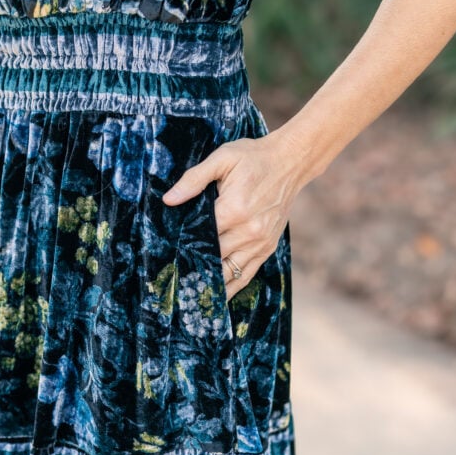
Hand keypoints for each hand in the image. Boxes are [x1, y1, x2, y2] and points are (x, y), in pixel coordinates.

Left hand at [162, 132, 304, 299]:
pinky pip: (247, 274)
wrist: (291, 161)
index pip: (200, 237)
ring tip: (187, 297)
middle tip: (168, 279)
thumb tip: (169, 199)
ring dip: (209, 283)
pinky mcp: (268, 247)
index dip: (181, 246)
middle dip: (192, 266)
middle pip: (212, 257)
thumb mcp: (222, 159)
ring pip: (228, 272)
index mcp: (233, 209)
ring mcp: (260, 242)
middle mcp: (248, 231)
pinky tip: (216, 297)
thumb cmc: (253, 157)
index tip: (164, 257)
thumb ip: (194, 179)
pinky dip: (231, 287)